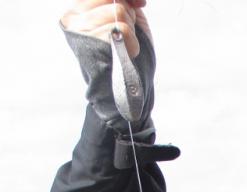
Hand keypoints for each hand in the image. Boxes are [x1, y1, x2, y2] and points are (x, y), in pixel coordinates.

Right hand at [60, 0, 154, 130]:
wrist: (127, 94)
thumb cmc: (128, 59)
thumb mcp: (126, 22)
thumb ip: (123, 3)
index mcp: (78, 12)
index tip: (139, 6)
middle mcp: (73, 19)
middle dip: (129, 16)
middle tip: (125, 39)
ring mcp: (79, 30)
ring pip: (118, 11)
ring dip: (131, 32)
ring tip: (123, 49)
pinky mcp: (90, 43)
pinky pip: (122, 28)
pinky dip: (132, 43)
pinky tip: (125, 56)